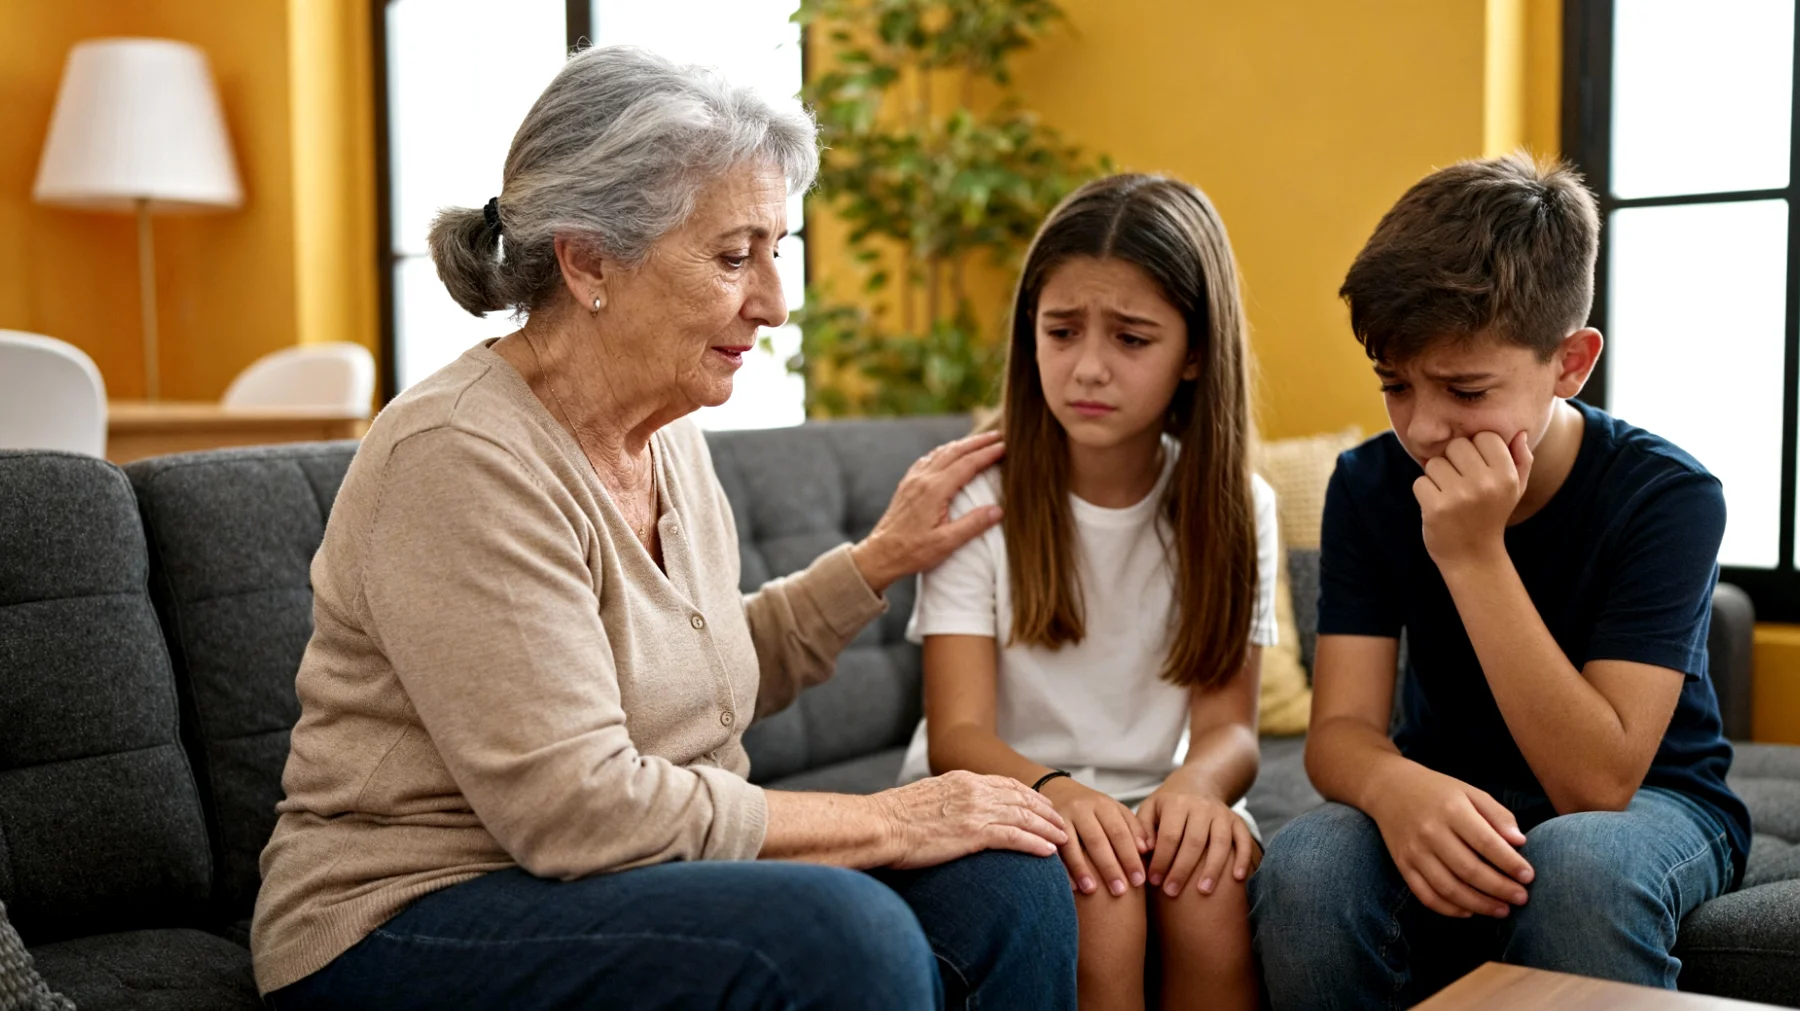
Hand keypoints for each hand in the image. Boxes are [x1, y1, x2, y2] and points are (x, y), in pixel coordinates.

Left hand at [851, 432, 1005, 593]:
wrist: (881, 554)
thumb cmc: (913, 551)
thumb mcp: (946, 543)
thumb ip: (973, 525)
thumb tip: (998, 510)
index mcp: (935, 490)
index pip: (967, 464)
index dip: (987, 453)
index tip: (1005, 446)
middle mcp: (923, 479)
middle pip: (955, 451)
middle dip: (978, 442)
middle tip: (998, 435)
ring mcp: (913, 480)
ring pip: (940, 452)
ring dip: (962, 444)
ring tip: (979, 440)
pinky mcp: (907, 485)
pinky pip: (928, 459)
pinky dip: (943, 451)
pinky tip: (948, 452)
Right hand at [877, 770, 1068, 869]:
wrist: (878, 825)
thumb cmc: (892, 819)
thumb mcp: (924, 799)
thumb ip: (947, 801)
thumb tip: (951, 812)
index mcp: (961, 780)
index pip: (1005, 784)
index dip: (1029, 796)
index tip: (1043, 806)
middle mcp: (972, 790)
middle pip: (1022, 799)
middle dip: (1046, 812)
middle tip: (1063, 823)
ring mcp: (974, 810)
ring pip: (1023, 817)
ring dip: (1048, 829)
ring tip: (1064, 841)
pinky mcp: (972, 833)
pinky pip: (1014, 837)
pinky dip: (1034, 844)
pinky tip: (1048, 852)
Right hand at [1040, 777, 1149, 896]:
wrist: (1058, 790)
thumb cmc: (1093, 809)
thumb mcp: (1114, 811)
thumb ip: (1132, 828)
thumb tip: (1147, 850)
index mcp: (1104, 805)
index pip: (1120, 833)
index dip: (1130, 857)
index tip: (1139, 880)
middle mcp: (1083, 808)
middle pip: (1098, 840)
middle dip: (1109, 867)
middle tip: (1120, 891)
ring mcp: (1062, 816)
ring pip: (1073, 844)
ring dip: (1083, 869)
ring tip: (1092, 891)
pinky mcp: (1046, 826)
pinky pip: (1055, 849)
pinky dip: (1063, 868)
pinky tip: (1071, 885)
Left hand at [1138, 777, 1258, 898]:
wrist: (1197, 784)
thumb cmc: (1167, 806)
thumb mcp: (1150, 809)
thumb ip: (1143, 829)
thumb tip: (1144, 851)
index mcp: (1176, 803)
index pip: (1169, 835)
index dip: (1161, 860)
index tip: (1154, 880)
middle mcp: (1201, 807)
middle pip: (1194, 841)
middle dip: (1182, 869)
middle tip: (1172, 892)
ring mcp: (1222, 814)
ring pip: (1220, 842)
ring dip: (1212, 868)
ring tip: (1203, 892)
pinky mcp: (1238, 821)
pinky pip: (1244, 840)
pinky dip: (1243, 858)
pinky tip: (1238, 878)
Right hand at [1367, 763, 1534, 918]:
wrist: (1389, 788)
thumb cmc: (1438, 791)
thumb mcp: (1470, 792)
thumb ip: (1497, 815)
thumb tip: (1520, 843)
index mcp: (1451, 810)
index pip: (1486, 843)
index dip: (1510, 863)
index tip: (1529, 876)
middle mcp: (1430, 832)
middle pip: (1469, 870)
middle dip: (1500, 888)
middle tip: (1522, 898)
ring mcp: (1414, 851)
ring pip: (1449, 888)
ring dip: (1480, 904)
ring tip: (1502, 910)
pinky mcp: (1403, 865)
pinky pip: (1426, 896)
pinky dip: (1450, 909)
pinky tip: (1470, 911)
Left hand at [1413, 431, 1533, 568]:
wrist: (1472, 557)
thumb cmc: (1491, 515)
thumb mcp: (1515, 490)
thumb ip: (1520, 460)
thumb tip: (1519, 433)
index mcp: (1506, 476)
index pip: (1484, 436)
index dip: (1476, 449)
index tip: (1477, 468)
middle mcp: (1485, 484)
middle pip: (1456, 445)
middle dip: (1453, 461)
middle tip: (1460, 482)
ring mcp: (1460, 497)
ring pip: (1434, 463)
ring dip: (1437, 478)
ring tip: (1450, 496)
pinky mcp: (1437, 508)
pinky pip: (1420, 482)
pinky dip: (1424, 493)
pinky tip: (1438, 507)